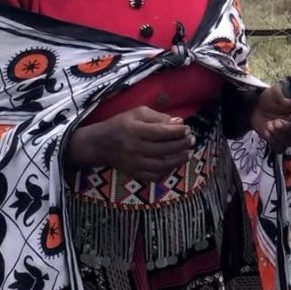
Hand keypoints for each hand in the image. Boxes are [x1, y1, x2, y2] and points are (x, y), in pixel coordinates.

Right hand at [66, 106, 194, 181]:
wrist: (99, 145)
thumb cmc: (120, 125)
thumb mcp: (137, 113)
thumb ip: (158, 117)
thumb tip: (179, 122)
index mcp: (134, 130)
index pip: (160, 132)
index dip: (177, 132)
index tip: (187, 129)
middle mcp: (134, 148)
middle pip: (163, 149)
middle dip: (182, 145)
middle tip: (192, 140)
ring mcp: (134, 164)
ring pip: (161, 166)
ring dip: (178, 160)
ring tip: (188, 153)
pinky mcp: (133, 174)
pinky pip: (154, 177)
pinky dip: (166, 172)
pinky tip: (174, 164)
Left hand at [251, 83, 290, 152]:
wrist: (256, 108)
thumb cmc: (270, 98)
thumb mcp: (276, 91)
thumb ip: (284, 94)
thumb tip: (289, 102)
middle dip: (289, 128)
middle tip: (277, 121)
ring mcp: (290, 135)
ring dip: (280, 135)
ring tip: (270, 125)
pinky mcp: (280, 143)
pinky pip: (281, 148)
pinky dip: (273, 141)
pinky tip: (267, 131)